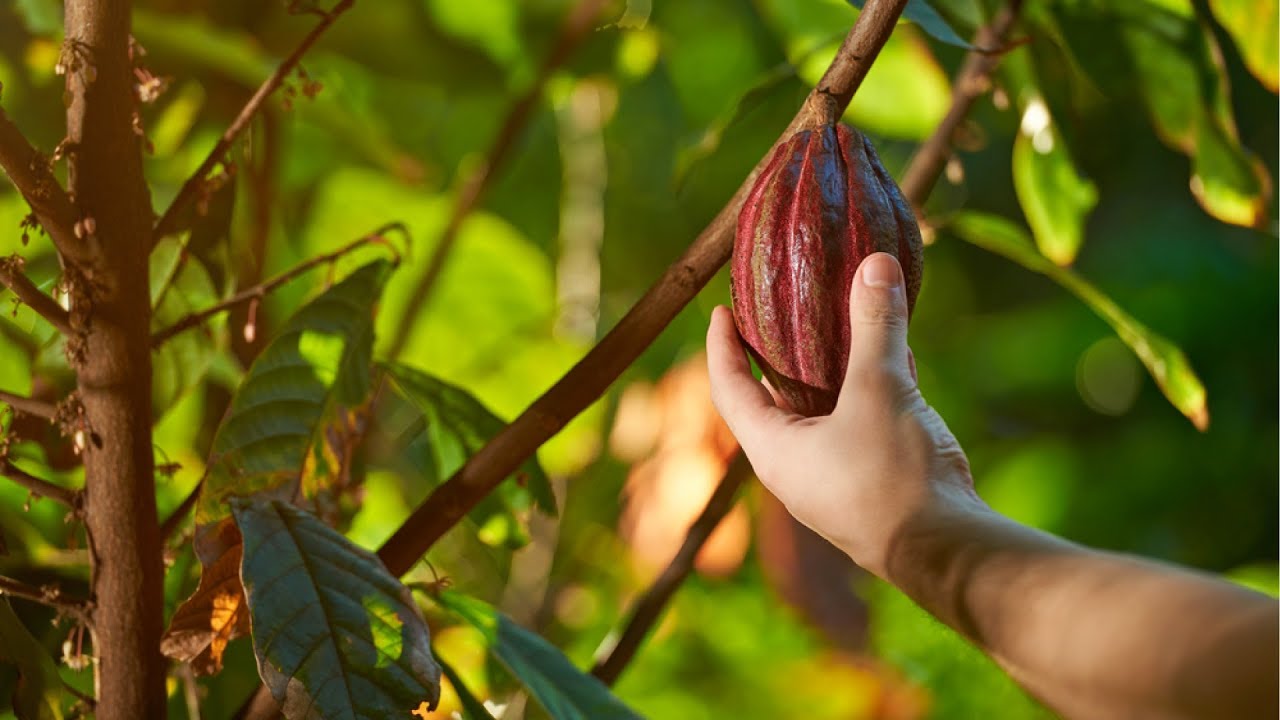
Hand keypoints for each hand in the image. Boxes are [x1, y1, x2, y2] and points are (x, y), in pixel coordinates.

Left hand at [707, 252, 978, 576]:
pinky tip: (895, 355)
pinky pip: (859, 424)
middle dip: (778, 352)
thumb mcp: (881, 390)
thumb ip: (875, 325)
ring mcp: (833, 479)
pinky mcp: (872, 483)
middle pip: (773, 398)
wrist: (949, 554)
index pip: (728, 388)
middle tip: (782, 309)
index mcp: (773, 448)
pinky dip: (868, 389)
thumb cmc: (894, 477)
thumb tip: (874, 263)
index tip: (720, 310)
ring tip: (837, 321)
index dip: (721, 346)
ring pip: (822, 411)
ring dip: (829, 368)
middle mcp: (795, 466)